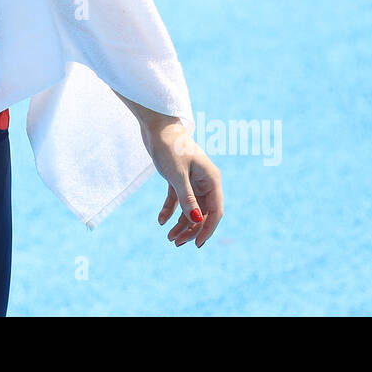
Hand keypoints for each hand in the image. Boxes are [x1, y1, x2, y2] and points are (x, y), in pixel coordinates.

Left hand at [145, 121, 223, 248]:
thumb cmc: (169, 147)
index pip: (215, 211)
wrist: (156, 126)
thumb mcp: (177, 175)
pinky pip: (177, 200)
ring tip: (168, 237)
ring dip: (181, 223)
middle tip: (175, 243)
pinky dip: (170, 210)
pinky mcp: (179, 178)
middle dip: (191, 229)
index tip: (197, 244)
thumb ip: (187, 198)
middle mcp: (205, 181)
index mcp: (212, 180)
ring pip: (190, 208)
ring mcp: (192, 180)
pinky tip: (160, 220)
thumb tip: (196, 220)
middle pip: (202, 213)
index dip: (208, 229)